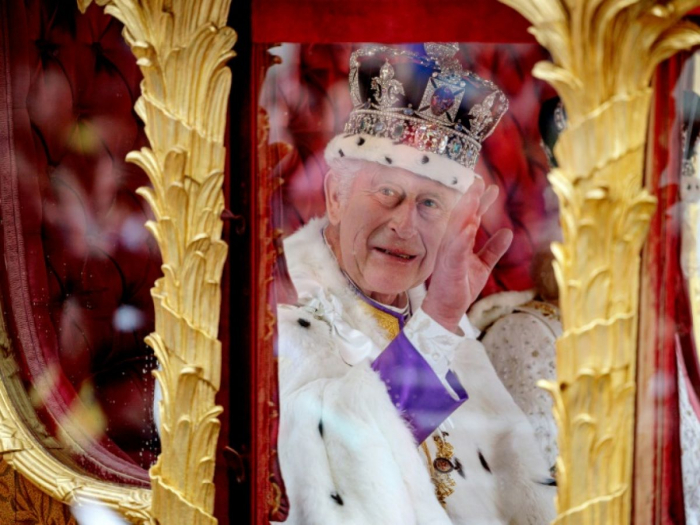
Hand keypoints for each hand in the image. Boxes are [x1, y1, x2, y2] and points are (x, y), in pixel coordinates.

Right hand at [422, 179, 512, 332]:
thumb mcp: (482, 266)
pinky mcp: (449, 267)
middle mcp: (452, 244)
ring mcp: (449, 254)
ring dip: (465, 211)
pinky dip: (462, 238)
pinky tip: (469, 227)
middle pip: (461, 217)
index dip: (479, 202)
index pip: (470, 217)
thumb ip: (493, 249)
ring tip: (474, 195)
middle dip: (470, 198)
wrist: (447, 310)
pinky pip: (455, 250)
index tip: (490, 186)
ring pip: (457, 228)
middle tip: (479, 181)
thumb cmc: (460, 287)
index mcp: (460, 242)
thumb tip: (508, 232)